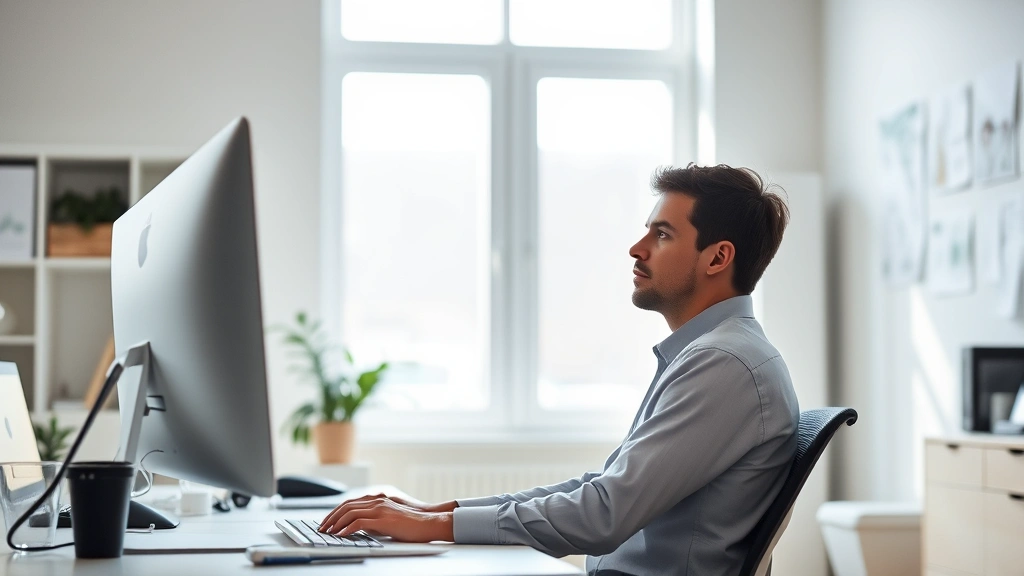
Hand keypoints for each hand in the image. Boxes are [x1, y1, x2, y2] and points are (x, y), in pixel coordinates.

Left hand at [319, 495, 454, 541]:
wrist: (428, 523)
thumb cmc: (411, 523)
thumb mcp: (388, 518)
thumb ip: (374, 518)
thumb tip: (359, 526)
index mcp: (377, 499)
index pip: (350, 503)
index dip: (336, 512)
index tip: (327, 521)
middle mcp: (377, 501)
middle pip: (346, 506)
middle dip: (331, 517)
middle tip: (322, 528)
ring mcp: (380, 509)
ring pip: (350, 513)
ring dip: (336, 523)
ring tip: (328, 532)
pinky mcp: (383, 519)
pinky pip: (359, 522)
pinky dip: (347, 528)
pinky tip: (341, 535)